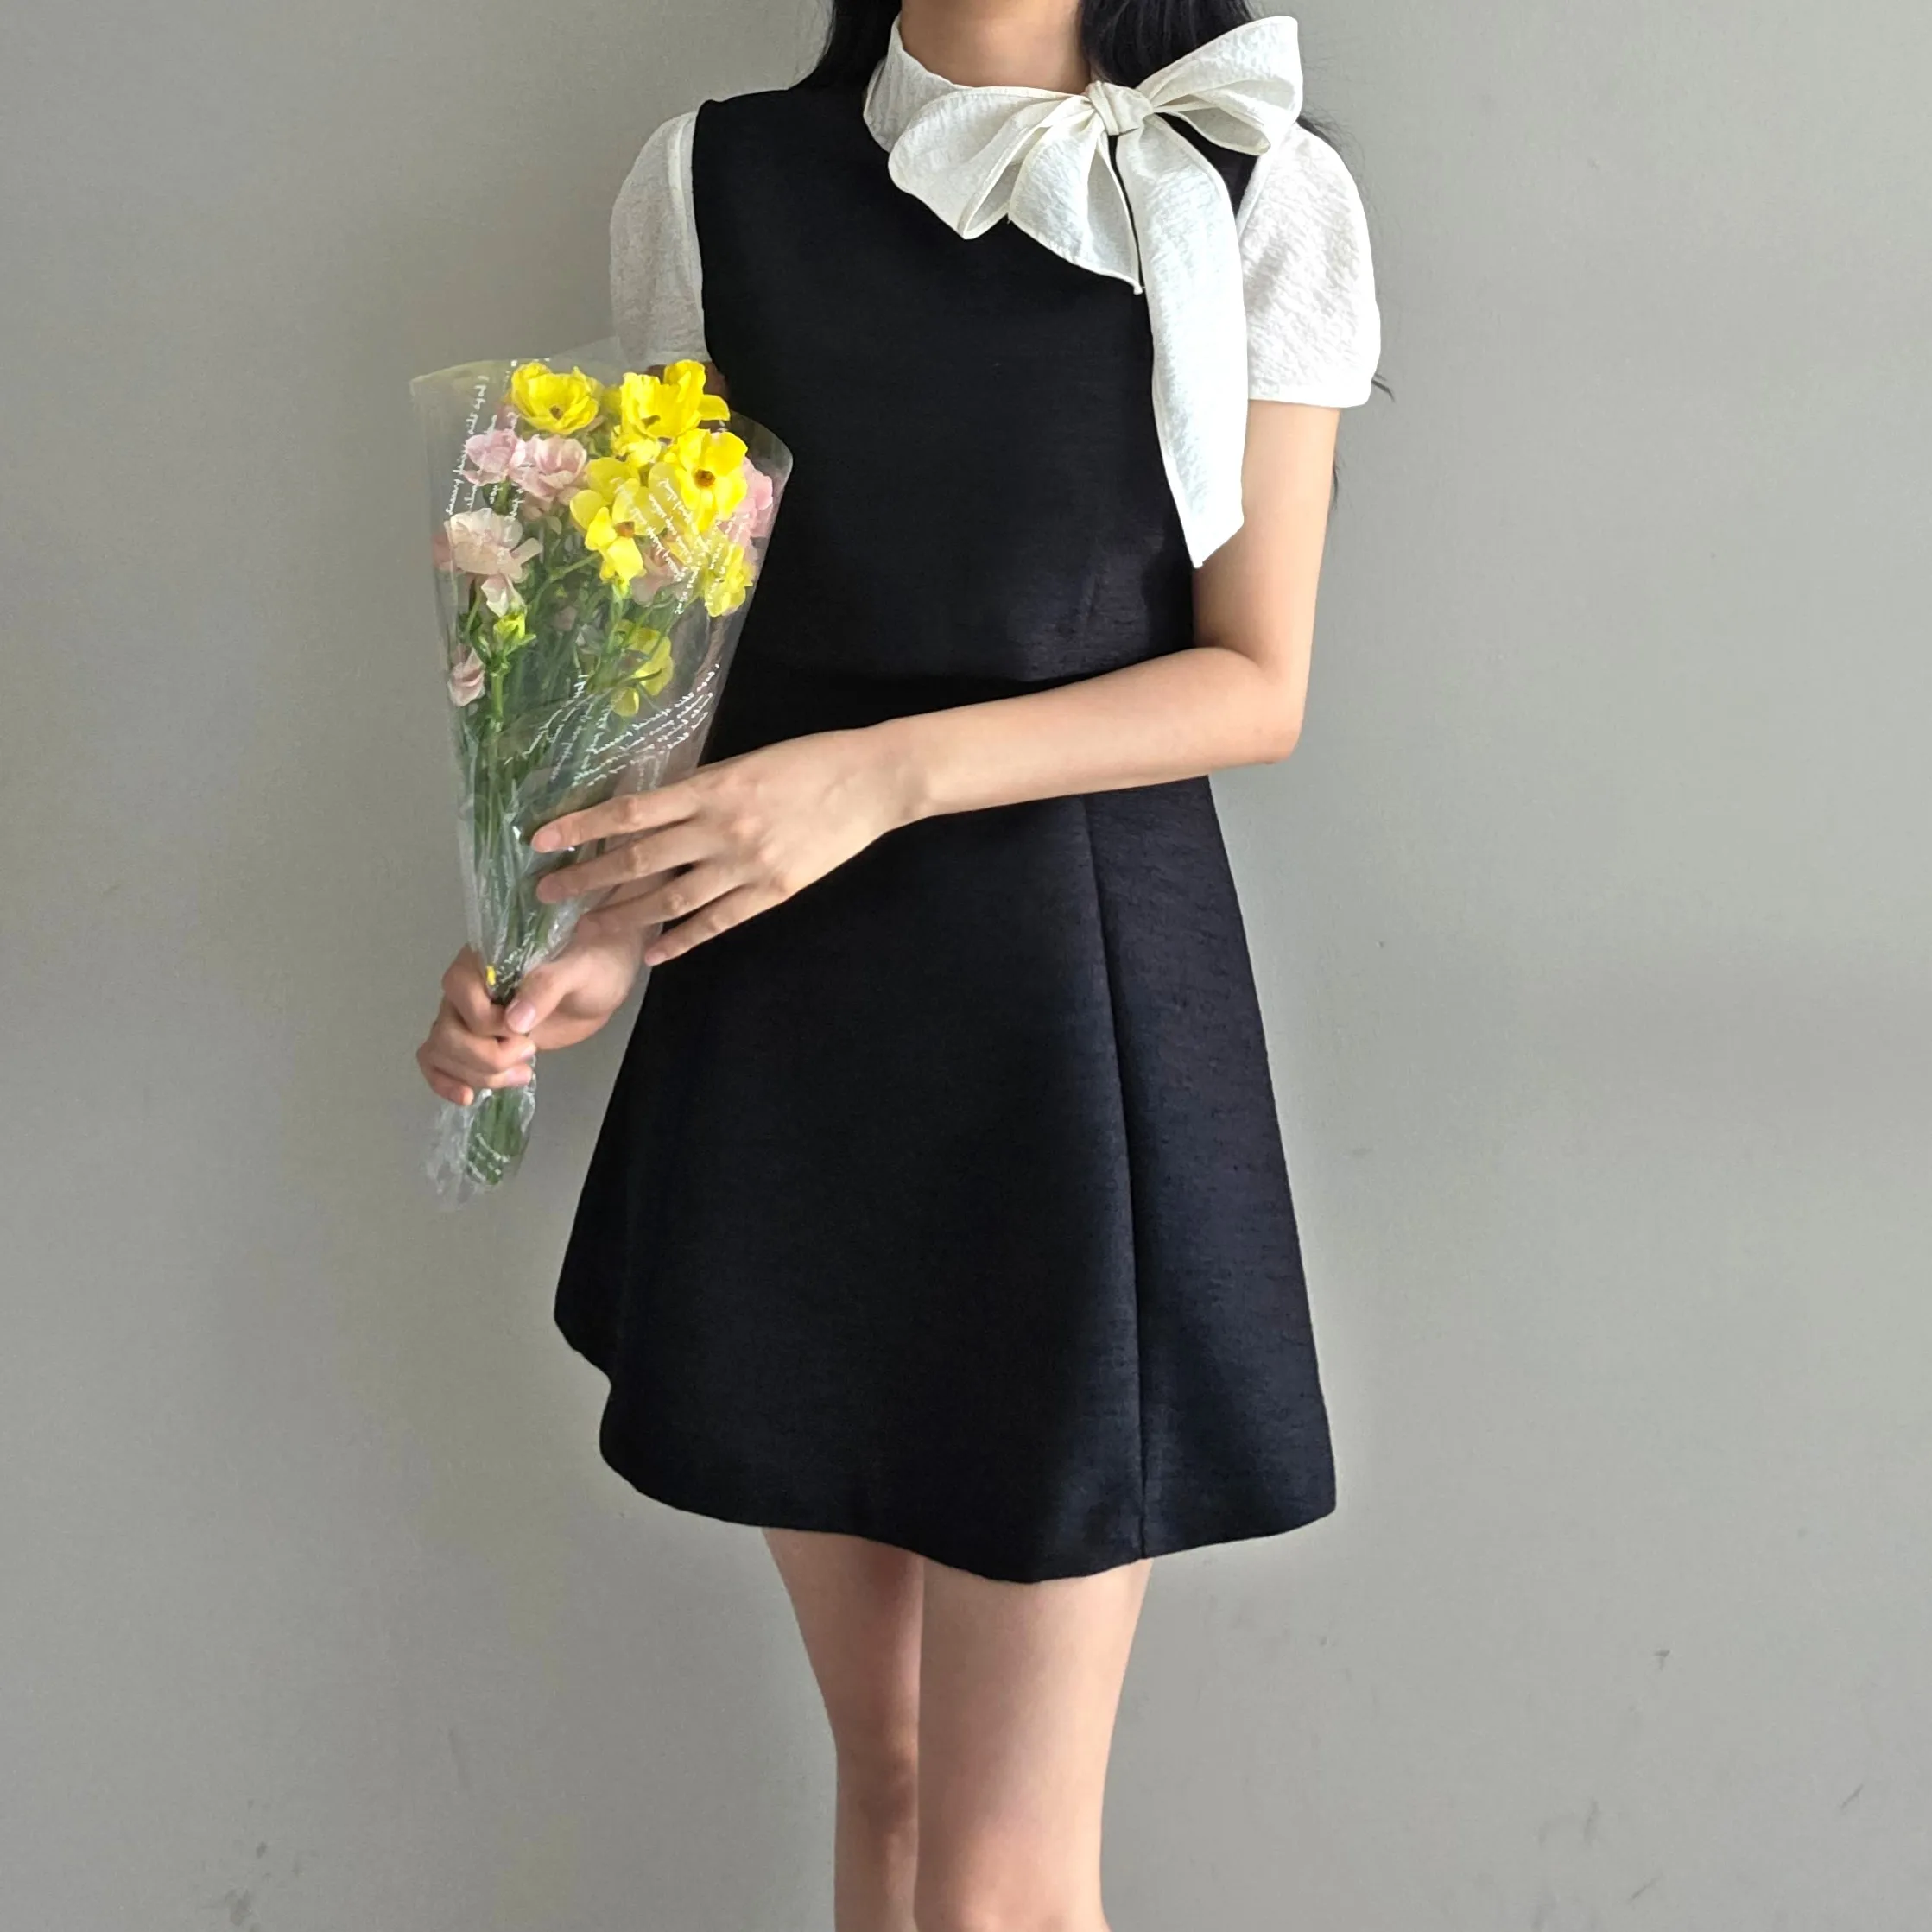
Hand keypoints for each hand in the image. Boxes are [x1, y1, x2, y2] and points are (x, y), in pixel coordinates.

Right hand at [415, 928, 643, 1106]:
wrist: (601, 985)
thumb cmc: (593, 966)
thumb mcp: (580, 970)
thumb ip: (547, 986)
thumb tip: (514, 1021)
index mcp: (483, 959)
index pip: (460, 994)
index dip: (488, 1023)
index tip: (525, 1030)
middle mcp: (466, 988)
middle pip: (447, 1032)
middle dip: (485, 1057)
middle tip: (529, 1055)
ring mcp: (467, 1017)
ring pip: (442, 1051)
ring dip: (477, 1075)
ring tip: (522, 1075)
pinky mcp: (476, 1041)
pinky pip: (439, 1061)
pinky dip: (446, 1082)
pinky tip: (468, 1097)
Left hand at [530, 727, 910, 965]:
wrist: (871, 782)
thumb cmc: (807, 761)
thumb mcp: (744, 763)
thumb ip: (699, 789)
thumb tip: (650, 810)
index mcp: (710, 789)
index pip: (629, 811)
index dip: (581, 827)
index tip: (541, 840)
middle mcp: (719, 829)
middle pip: (638, 860)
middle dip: (588, 879)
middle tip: (547, 895)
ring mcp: (745, 865)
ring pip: (670, 898)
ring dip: (624, 916)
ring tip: (587, 929)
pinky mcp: (771, 891)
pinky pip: (716, 921)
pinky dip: (681, 939)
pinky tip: (654, 952)